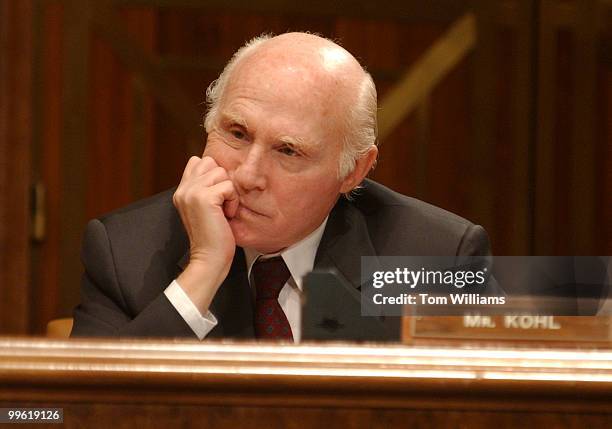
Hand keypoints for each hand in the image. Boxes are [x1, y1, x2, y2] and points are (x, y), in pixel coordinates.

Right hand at [172, 156, 238, 312]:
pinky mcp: (204, 198)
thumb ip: (205, 188)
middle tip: (220, 204)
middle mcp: (184, 189)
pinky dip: (232, 201)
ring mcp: (192, 192)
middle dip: (222, 181)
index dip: (213, 175)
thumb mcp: (206, 208)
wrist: (209, 259)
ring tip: (223, 211)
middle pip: (211, 162)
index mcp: (182, 190)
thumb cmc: (213, 236)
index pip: (198, 161)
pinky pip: (228, 186)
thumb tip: (219, 169)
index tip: (217, 197)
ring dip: (229, 192)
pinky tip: (226, 215)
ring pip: (221, 172)